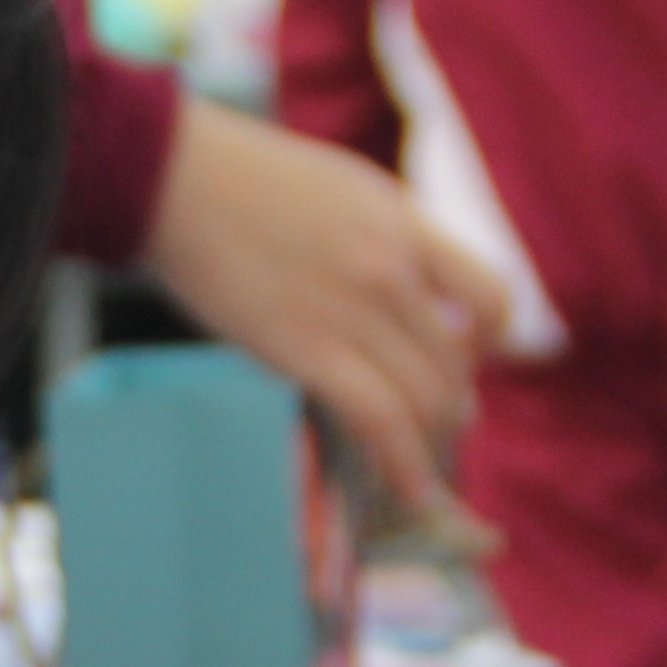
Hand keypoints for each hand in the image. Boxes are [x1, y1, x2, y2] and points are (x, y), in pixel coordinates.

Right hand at [139, 99, 503, 538]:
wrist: (176, 176)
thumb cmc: (238, 179)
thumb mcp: (340, 188)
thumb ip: (380, 237)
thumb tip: (398, 291)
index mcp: (403, 222)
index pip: (489, 293)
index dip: (490, 342)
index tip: (471, 360)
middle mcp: (392, 267)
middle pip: (453, 363)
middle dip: (452, 406)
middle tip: (436, 427)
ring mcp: (355, 309)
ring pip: (427, 400)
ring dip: (430, 443)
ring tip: (420, 464)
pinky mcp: (309, 349)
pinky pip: (382, 421)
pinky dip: (405, 466)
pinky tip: (410, 490)